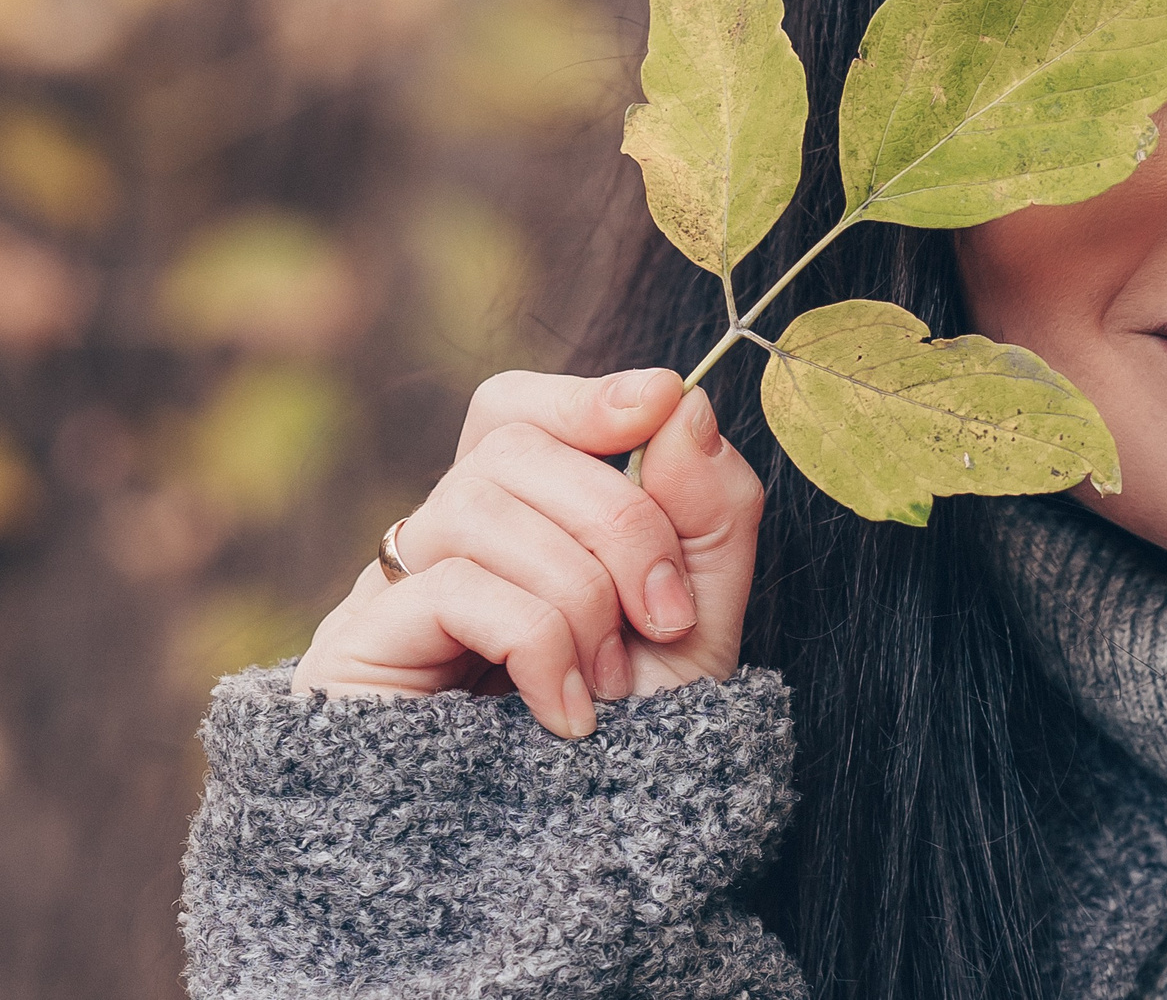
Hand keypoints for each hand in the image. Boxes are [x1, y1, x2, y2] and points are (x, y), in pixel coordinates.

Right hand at [291, 368, 763, 736]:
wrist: (563, 872)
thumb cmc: (625, 743)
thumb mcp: (696, 621)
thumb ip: (708, 511)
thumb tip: (682, 403)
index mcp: (517, 524)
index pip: (518, 411)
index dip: (584, 394)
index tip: (660, 400)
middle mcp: (441, 543)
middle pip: (514, 445)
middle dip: (621, 520)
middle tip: (666, 619)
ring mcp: (389, 592)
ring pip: (480, 506)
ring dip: (579, 593)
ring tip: (607, 684)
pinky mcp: (358, 649)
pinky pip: (455, 588)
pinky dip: (538, 644)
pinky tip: (564, 715)